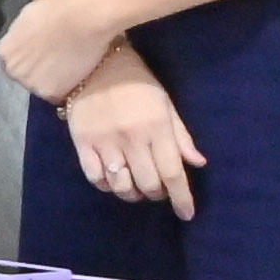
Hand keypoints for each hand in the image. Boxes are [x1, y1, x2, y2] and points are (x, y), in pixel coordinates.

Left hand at [0, 0, 120, 106]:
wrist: (81, 19)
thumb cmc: (59, 11)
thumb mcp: (29, 19)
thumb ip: (23, 35)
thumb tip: (27, 39)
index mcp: (6, 53)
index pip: (16, 65)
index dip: (34, 63)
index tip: (48, 59)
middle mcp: (13, 71)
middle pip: (27, 79)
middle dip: (43, 74)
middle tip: (63, 64)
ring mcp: (30, 84)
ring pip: (43, 89)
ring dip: (56, 83)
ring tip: (75, 69)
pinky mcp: (49, 93)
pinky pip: (59, 96)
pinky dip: (70, 90)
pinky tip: (81, 76)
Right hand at [54, 47, 205, 220]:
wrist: (91, 65)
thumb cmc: (136, 82)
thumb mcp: (165, 103)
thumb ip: (180, 135)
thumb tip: (197, 163)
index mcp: (156, 128)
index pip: (173, 173)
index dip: (182, 198)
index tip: (187, 214)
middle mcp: (132, 140)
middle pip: (148, 184)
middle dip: (158, 195)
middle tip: (160, 191)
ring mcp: (105, 143)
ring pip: (121, 185)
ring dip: (133, 194)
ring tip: (137, 189)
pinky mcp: (82, 144)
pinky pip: (95, 177)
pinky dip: (107, 186)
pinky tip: (113, 181)